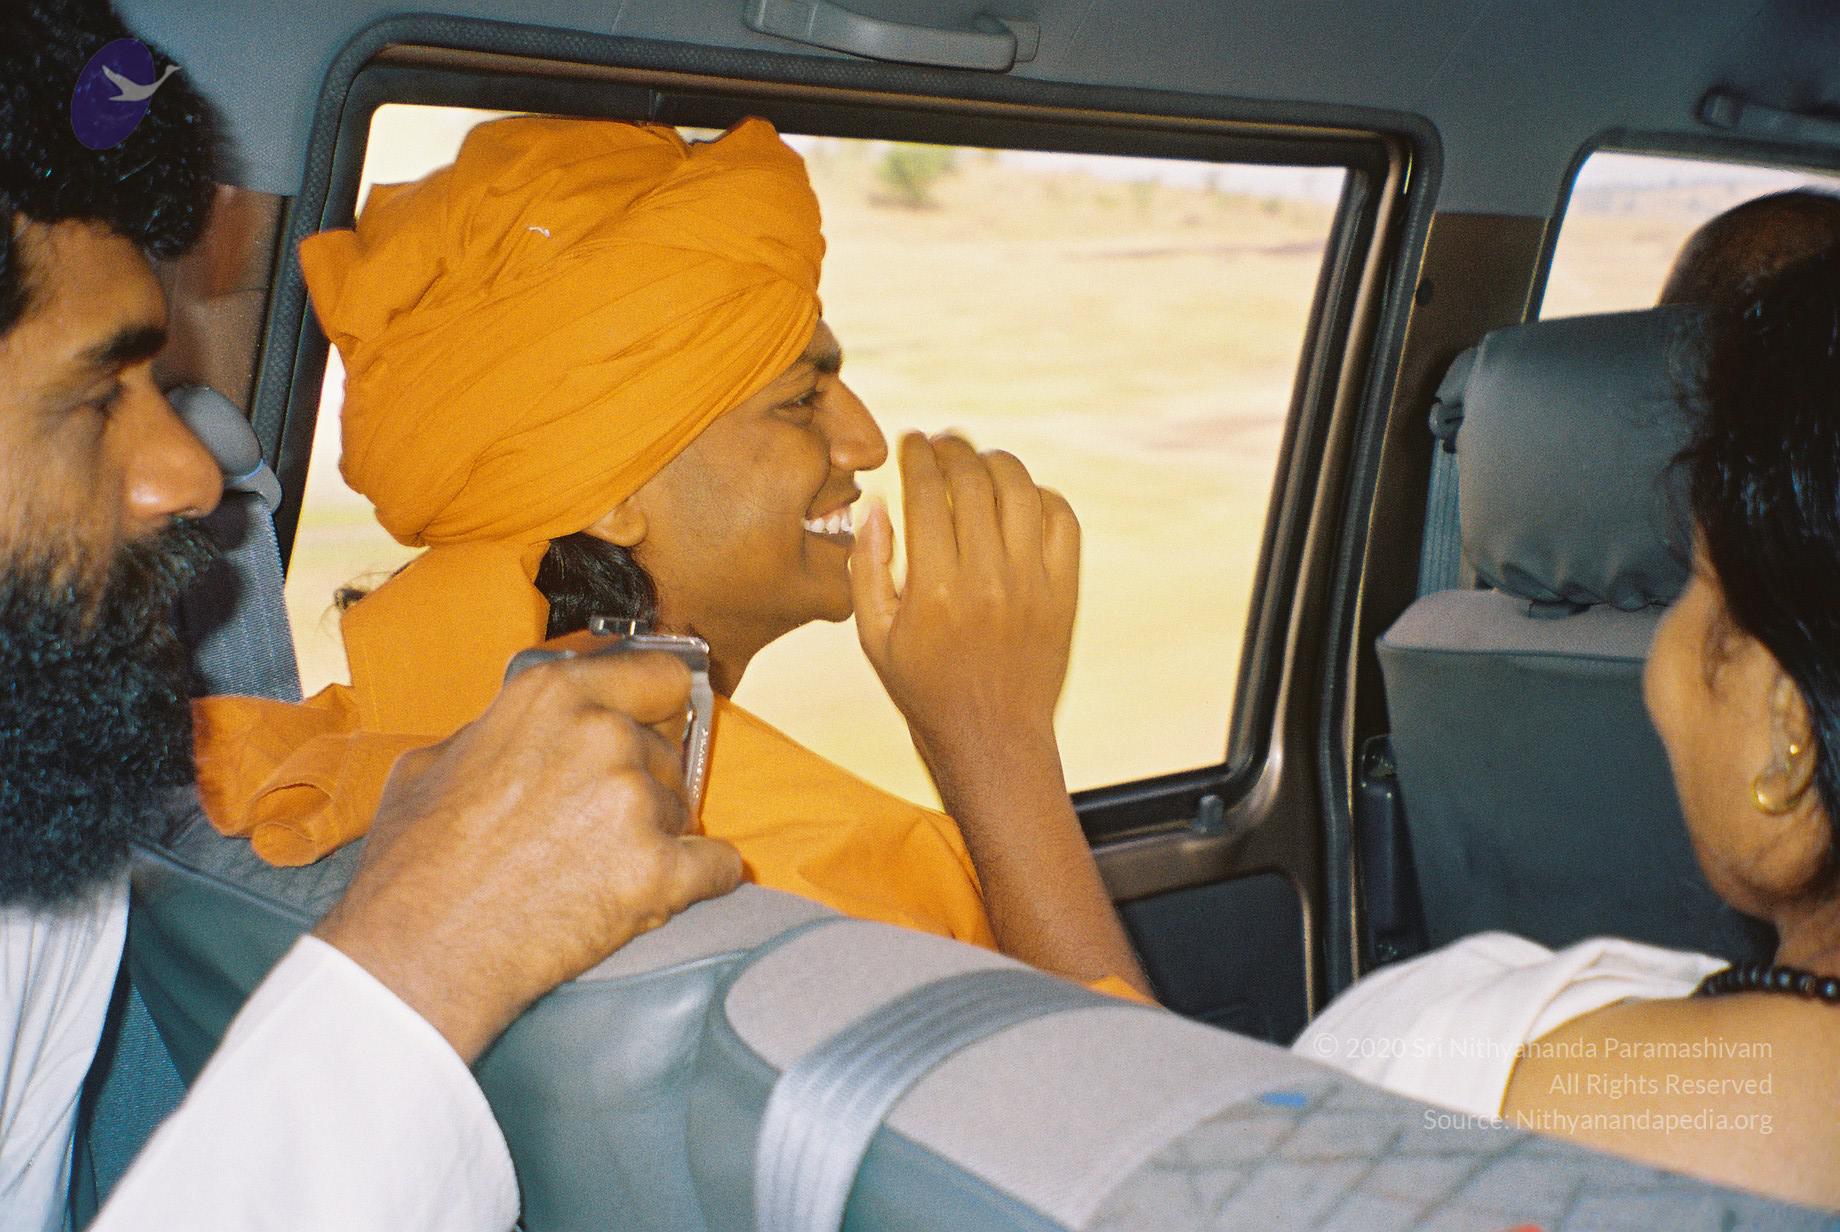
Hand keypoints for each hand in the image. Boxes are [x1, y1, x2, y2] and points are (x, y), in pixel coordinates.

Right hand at [313, 651, 741, 1062]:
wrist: (417, 957)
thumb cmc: (414, 865)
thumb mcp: (436, 762)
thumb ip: (502, 730)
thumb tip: (536, 729)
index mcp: (551, 696)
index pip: (658, 674)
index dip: (658, 706)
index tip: (658, 725)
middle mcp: (602, 735)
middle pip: (668, 751)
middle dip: (642, 786)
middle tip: (591, 829)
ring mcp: (634, 801)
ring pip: (684, 811)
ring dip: (655, 838)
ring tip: (592, 873)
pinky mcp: (658, 871)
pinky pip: (718, 865)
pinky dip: (702, 880)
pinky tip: (660, 893)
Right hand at [850, 431, 1078, 778]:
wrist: (991, 736)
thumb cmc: (924, 688)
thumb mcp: (873, 636)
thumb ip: (868, 568)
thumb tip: (879, 505)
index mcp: (934, 587)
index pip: (927, 491)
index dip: (918, 455)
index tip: (912, 442)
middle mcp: (987, 578)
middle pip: (975, 480)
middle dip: (955, 449)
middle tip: (943, 444)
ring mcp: (1032, 583)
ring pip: (1022, 490)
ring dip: (998, 463)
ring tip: (980, 462)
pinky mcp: (1064, 591)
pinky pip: (1062, 520)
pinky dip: (1042, 497)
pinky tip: (1019, 498)